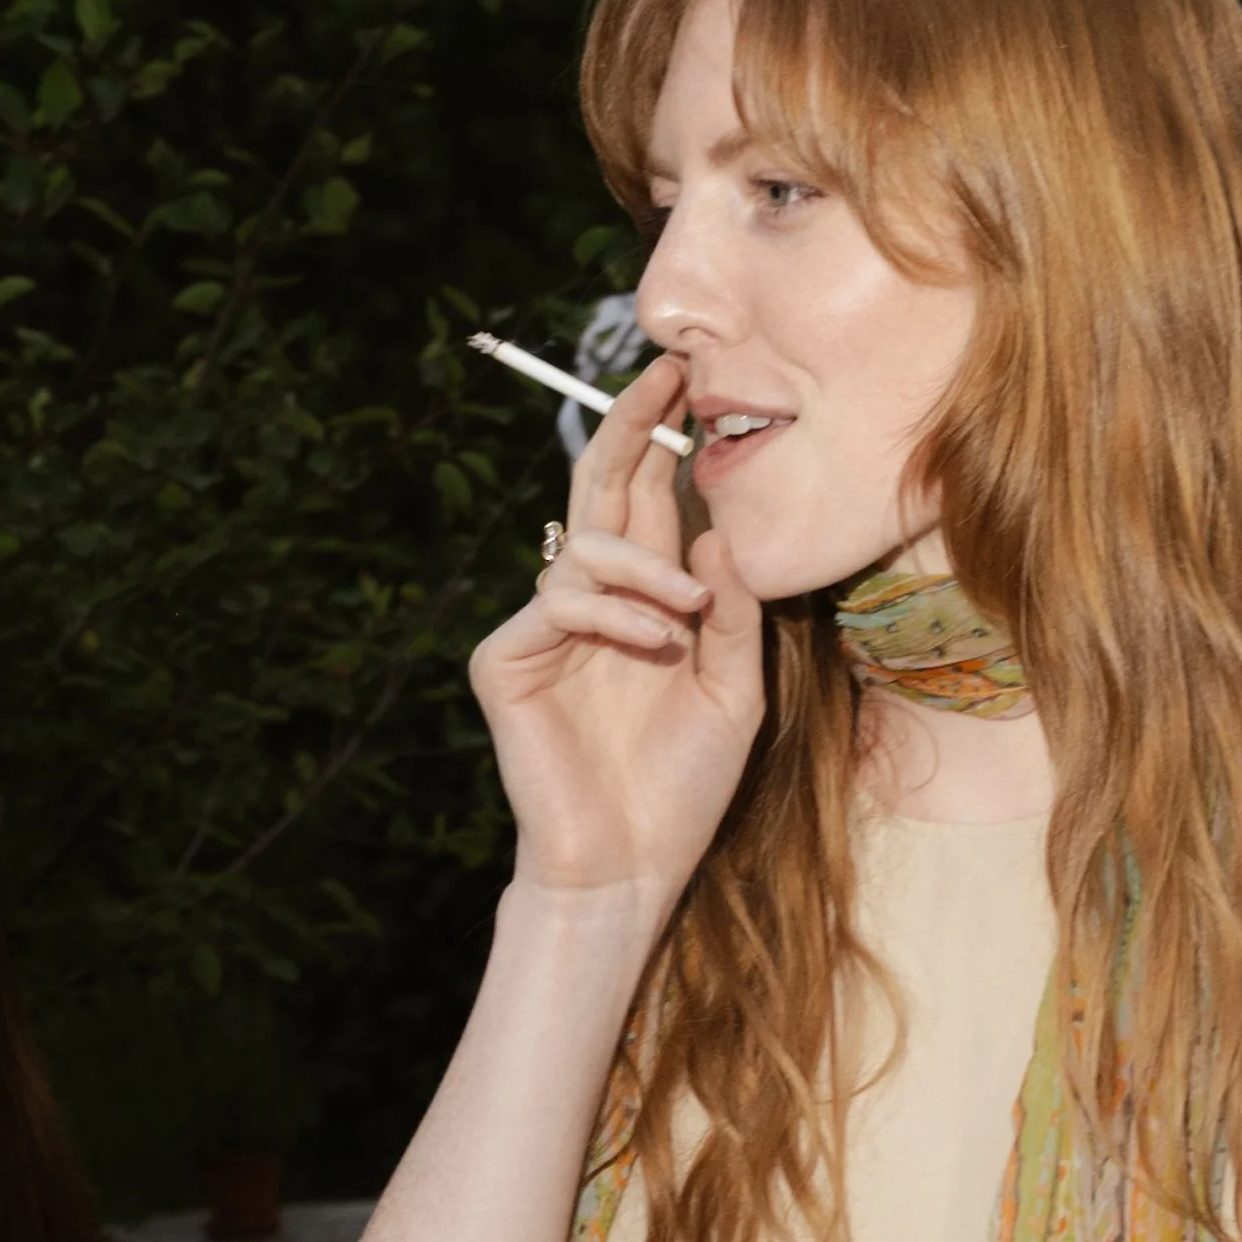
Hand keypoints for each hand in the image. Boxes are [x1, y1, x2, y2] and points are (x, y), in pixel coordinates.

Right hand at [469, 356, 763, 903]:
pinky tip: (653, 645)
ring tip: (687, 616)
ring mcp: (541, 628)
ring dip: (647, 569)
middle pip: (600, 490)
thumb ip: (732, 611)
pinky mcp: (506, 658)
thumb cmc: (683, 786)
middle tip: (668, 378)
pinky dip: (615, 616)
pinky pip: (561, 600)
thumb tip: (719, 528)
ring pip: (587, 546)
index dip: (659, 440)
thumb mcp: (736, 690)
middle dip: (632, 428)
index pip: (643, 502)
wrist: (632, 864)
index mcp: (641, 602)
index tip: (689, 381)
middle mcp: (588, 603)